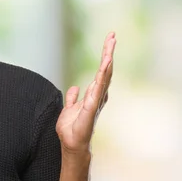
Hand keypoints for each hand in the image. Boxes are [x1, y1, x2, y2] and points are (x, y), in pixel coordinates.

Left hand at [56, 32, 115, 153]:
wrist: (71, 144)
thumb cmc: (72, 129)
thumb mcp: (68, 110)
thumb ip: (72, 98)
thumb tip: (74, 88)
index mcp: (93, 94)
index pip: (100, 71)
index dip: (105, 55)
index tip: (110, 39)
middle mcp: (97, 96)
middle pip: (105, 70)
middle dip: (108, 52)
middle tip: (112, 36)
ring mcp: (95, 102)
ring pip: (103, 78)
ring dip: (106, 62)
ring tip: (110, 47)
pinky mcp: (90, 109)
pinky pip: (96, 91)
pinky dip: (101, 79)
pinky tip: (104, 67)